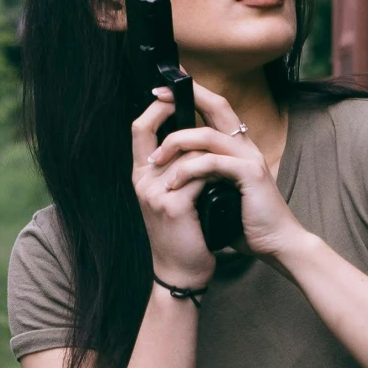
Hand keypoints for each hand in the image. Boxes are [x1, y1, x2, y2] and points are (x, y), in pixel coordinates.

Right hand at [132, 89, 214, 290]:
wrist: (182, 273)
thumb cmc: (184, 234)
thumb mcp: (174, 197)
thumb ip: (176, 170)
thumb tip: (194, 139)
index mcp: (141, 175)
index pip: (139, 128)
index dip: (156, 107)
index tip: (175, 94)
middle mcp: (142, 180)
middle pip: (160, 133)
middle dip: (184, 118)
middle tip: (207, 111)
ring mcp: (155, 193)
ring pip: (187, 153)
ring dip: (210, 153)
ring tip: (225, 158)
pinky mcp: (173, 206)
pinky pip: (199, 175)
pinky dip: (216, 175)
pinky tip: (227, 183)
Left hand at [149, 82, 298, 259]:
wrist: (276, 244)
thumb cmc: (247, 222)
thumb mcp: (220, 192)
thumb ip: (204, 175)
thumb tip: (173, 170)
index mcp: (237, 147)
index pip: (215, 109)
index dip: (193, 94)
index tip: (164, 91)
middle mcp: (245, 146)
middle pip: (217, 106)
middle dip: (187, 95)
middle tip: (158, 93)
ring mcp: (249, 158)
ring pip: (207, 135)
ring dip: (176, 142)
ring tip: (155, 160)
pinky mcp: (250, 174)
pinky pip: (213, 162)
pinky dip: (189, 170)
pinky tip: (174, 183)